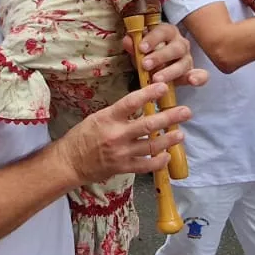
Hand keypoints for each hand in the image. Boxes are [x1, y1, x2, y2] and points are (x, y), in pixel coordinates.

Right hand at [52, 83, 191, 183]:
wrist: (69, 162)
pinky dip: (159, 161)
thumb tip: (141, 105)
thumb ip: (119, 113)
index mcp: (108, 118)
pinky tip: (167, 156)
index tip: (164, 87)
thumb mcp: (98, 118)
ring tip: (180, 134)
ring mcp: (121, 153)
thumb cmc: (82, 137)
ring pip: (151, 145)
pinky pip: (146, 165)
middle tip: (185, 112)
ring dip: (169, 140)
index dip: (149, 94)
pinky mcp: (123, 168)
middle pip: (148, 124)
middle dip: (170, 117)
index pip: (132, 102)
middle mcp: (116, 134)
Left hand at [124, 22, 207, 88]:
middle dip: (160, 57)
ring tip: (157, 79)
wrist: (159, 64)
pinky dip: (199, 77)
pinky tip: (192, 81)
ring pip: (184, 62)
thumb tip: (128, 40)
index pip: (162, 32)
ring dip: (170, 71)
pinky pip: (201, 74)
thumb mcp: (139, 49)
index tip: (141, 48)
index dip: (152, 39)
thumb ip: (133, 45)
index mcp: (167, 32)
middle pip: (175, 48)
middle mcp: (180, 43)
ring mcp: (188, 58)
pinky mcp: (192, 72)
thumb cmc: (149, 53)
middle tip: (145, 65)